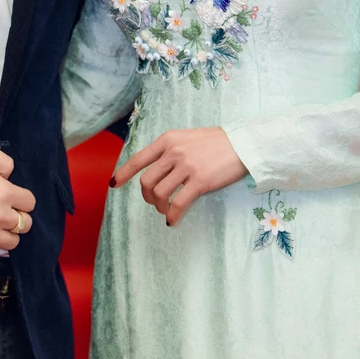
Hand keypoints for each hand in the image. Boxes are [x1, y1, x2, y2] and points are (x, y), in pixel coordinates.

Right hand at [0, 140, 35, 256]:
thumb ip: (3, 161)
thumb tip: (9, 177)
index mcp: (4, 193)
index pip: (30, 203)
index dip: (21, 198)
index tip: (10, 196)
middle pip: (25, 224)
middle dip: (18, 216)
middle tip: (3, 210)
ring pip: (13, 242)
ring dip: (7, 232)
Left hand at [112, 126, 246, 225]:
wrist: (244, 143)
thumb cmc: (218, 142)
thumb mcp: (188, 137)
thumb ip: (171, 149)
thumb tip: (157, 167)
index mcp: (168, 139)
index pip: (138, 159)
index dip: (124, 173)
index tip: (115, 185)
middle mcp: (173, 152)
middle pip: (146, 181)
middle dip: (147, 197)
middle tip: (155, 202)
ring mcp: (186, 166)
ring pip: (159, 194)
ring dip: (160, 207)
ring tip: (166, 210)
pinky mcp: (200, 181)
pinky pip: (178, 204)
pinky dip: (172, 215)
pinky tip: (173, 221)